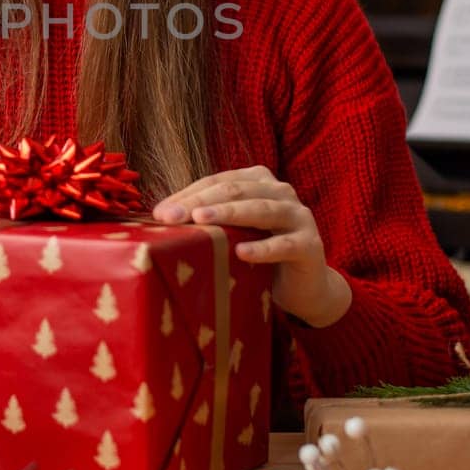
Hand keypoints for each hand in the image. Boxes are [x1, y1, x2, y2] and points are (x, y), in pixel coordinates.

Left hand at [152, 165, 351, 327]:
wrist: (304, 288)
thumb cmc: (260, 255)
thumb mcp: (234, 234)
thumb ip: (210, 220)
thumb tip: (161, 219)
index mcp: (259, 182)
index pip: (218, 181)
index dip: (188, 193)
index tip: (159, 213)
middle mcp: (281, 192)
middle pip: (237, 190)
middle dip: (200, 201)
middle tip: (171, 217)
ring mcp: (299, 216)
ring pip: (262, 210)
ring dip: (229, 214)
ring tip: (201, 219)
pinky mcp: (310, 246)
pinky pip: (285, 244)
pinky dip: (263, 248)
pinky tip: (241, 253)